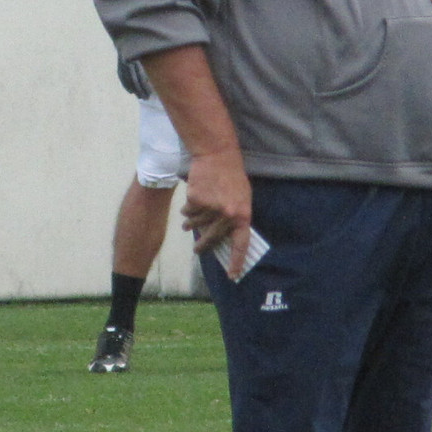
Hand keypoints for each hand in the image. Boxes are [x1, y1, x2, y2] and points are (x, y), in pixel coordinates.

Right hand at [180, 145, 253, 277]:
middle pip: (212, 238)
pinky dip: (188, 208)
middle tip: (198, 252)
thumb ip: (234, 217)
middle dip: (203, 246)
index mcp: (242, 215)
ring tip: (190, 219)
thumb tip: (222, 237)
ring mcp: (211, 208)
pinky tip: (193, 197)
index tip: (233, 276)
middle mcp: (227, 215)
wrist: (217, 154)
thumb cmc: (231, 176)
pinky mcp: (196, 201)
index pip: (241, 244)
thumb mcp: (241, 198)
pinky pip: (189, 211)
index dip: (237, 262)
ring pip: (196, 224)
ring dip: (192, 223)